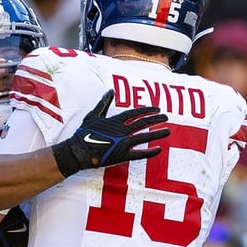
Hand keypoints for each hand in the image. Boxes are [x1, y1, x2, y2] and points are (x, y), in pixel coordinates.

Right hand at [52, 89, 169, 176]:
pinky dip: (149, 152)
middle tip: (166, 117)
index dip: (147, 110)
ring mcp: (123, 144)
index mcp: (116, 120)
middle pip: (143, 123)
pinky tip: (159, 149)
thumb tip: (110, 91)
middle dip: (156, 119)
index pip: (136, 113)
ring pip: (144, 136)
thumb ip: (104, 103)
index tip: (157, 109)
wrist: (79, 151)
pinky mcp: (122, 156)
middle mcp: (122, 131)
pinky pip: (139, 154)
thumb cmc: (84, 133)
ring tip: (167, 130)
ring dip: (157, 133)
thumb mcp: (93, 115)